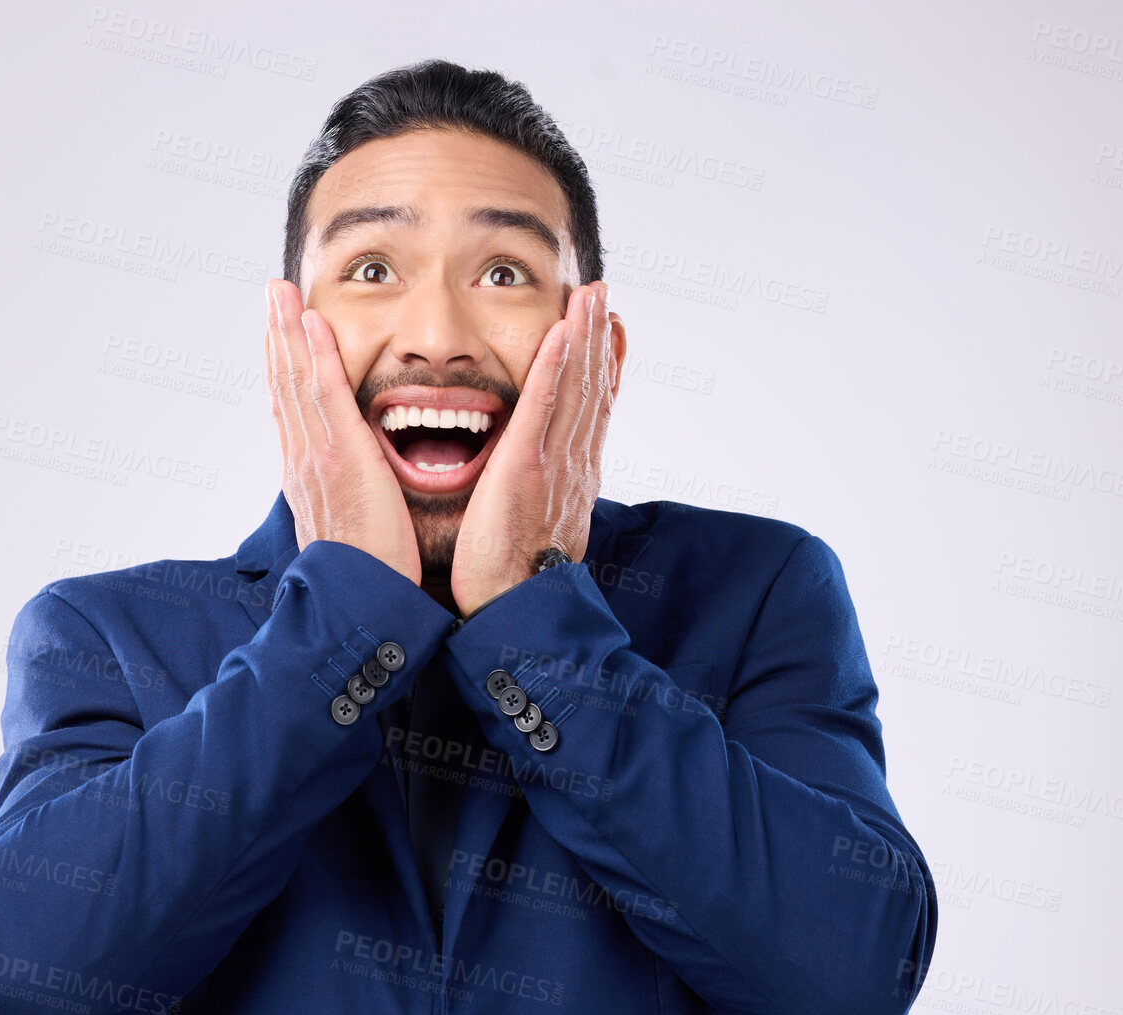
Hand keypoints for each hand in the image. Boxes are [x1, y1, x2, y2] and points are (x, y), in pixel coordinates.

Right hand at [264, 279, 422, 584]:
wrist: (358, 602)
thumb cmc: (365, 575)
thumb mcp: (350, 529)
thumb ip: (350, 501)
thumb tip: (353, 491)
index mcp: (307, 476)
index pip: (291, 410)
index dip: (284, 368)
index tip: (282, 336)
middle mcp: (303, 461)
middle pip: (283, 386)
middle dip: (277, 337)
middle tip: (273, 295)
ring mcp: (316, 456)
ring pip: (295, 381)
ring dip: (287, 332)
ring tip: (281, 293)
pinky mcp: (339, 456)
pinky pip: (325, 394)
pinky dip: (316, 355)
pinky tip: (312, 322)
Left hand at [449, 280, 618, 616]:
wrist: (514, 610)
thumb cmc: (512, 579)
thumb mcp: (533, 528)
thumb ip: (537, 496)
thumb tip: (537, 485)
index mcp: (572, 478)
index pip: (592, 412)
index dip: (604, 369)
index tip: (610, 333)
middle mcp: (573, 465)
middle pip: (593, 390)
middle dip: (600, 340)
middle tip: (605, 297)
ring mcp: (554, 463)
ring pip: (576, 388)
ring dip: (585, 337)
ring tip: (590, 297)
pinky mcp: (527, 465)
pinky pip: (544, 404)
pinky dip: (556, 365)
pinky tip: (562, 331)